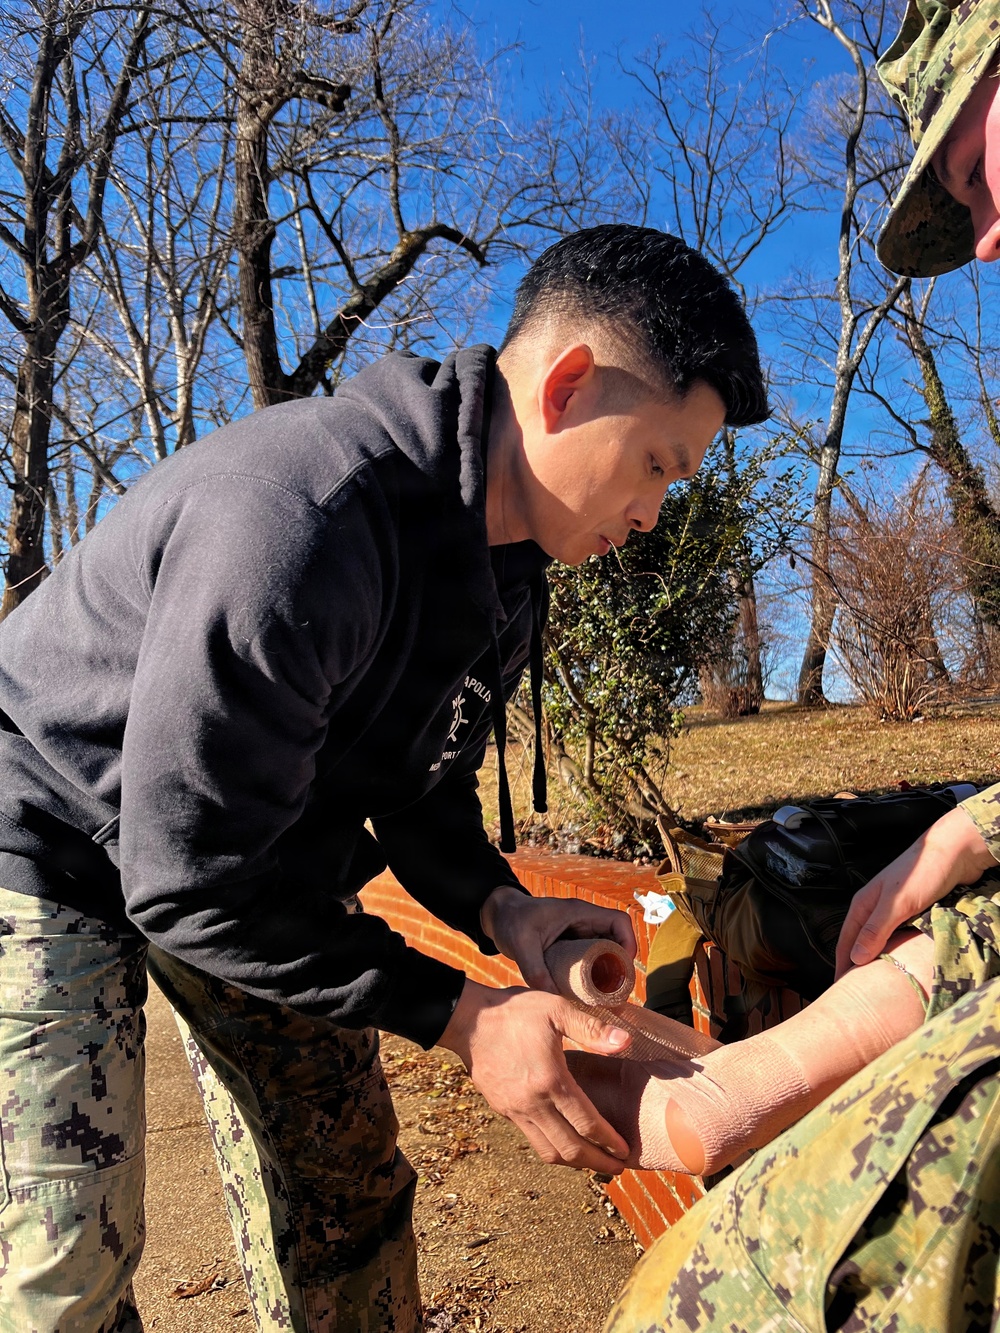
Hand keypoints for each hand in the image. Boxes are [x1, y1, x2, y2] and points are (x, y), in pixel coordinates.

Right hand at [438, 978, 631, 1172]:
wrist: (467, 1019)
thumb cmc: (515, 1011)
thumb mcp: (556, 1009)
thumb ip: (591, 1029)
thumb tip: (625, 1042)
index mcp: (551, 1081)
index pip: (587, 1124)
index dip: (609, 1141)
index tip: (625, 1151)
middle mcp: (532, 1103)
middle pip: (569, 1149)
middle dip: (597, 1162)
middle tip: (616, 1167)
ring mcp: (514, 1110)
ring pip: (547, 1151)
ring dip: (573, 1161)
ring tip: (592, 1160)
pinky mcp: (502, 1109)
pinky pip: (531, 1138)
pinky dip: (552, 1147)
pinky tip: (562, 1139)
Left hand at [480, 885, 635, 992]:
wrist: (497, 916)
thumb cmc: (510, 919)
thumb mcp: (521, 944)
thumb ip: (534, 969)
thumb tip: (551, 997)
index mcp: (579, 913)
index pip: (619, 921)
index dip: (628, 942)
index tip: (623, 967)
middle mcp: (583, 922)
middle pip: (616, 940)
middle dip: (619, 965)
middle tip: (614, 992)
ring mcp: (578, 934)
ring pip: (605, 951)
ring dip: (608, 971)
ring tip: (604, 997)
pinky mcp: (570, 946)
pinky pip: (591, 959)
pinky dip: (594, 974)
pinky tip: (588, 994)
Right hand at [835, 806, 995, 976]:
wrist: (955, 851)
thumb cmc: (924, 872)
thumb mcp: (897, 904)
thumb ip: (876, 930)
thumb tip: (855, 958)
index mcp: (864, 904)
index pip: (846, 941)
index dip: (842, 965)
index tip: (840, 989)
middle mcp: (875, 907)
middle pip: (860, 942)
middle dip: (856, 966)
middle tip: (857, 991)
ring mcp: (893, 910)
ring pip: (880, 941)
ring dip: (877, 960)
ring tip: (877, 983)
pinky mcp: (911, 912)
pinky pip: (898, 937)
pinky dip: (895, 952)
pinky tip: (901, 963)